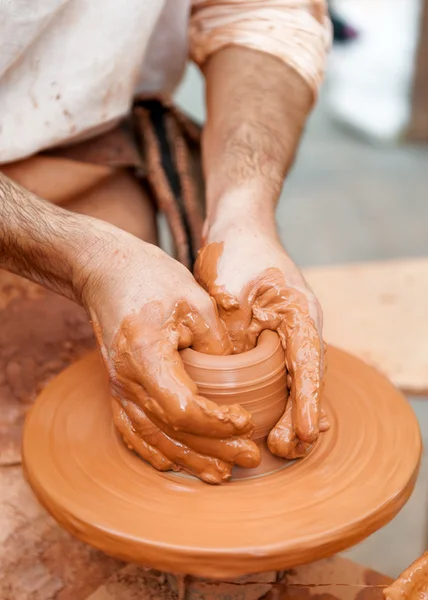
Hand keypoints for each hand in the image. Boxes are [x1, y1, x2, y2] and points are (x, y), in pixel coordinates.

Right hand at [80, 229, 259, 482]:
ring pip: (151, 437)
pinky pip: (132, 430)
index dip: (216, 423)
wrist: (108, 272)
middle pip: (170, 430)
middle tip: (249, 458)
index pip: (182, 407)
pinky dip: (154, 451)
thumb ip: (217, 345)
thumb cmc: (153, 279)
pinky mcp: (117, 387)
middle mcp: (126, 379)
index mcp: (145, 355)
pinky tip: (173, 464)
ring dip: (187, 458)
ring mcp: (118, 387)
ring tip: (220, 473)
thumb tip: (237, 384)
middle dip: (213, 449)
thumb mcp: (195, 301)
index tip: (246, 421)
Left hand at [195, 219, 328, 458]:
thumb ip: (233, 340)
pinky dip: (278, 394)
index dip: (306, 403)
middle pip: (307, 378)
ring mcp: (289, 328)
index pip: (308, 366)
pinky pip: (280, 368)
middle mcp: (302, 324)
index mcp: (300, 314)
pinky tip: (274, 418)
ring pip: (295, 377)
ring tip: (281, 446)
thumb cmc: (234, 253)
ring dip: (289, 410)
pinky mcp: (273, 331)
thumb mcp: (228, 297)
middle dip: (299, 416)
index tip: (304, 434)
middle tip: (285, 449)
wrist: (236, 224)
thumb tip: (231, 384)